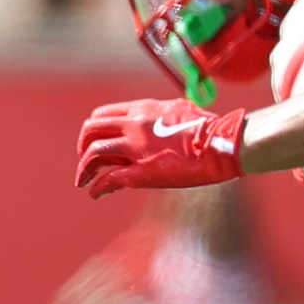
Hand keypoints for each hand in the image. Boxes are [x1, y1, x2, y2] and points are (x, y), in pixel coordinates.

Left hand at [76, 101, 246, 197]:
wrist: (222, 144)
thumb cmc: (207, 129)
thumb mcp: (177, 109)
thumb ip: (157, 115)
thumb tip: (152, 118)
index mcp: (141, 109)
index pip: (102, 115)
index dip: (93, 129)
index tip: (93, 140)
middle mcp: (133, 125)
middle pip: (90, 131)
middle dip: (82, 146)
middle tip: (85, 160)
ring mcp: (134, 149)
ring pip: (93, 155)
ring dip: (83, 170)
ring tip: (82, 181)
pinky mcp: (140, 172)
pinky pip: (109, 179)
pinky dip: (98, 188)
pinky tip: (95, 194)